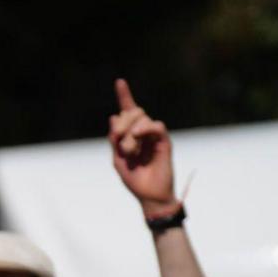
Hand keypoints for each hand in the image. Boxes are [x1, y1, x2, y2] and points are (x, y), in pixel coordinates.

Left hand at [108, 78, 177, 210]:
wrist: (149, 195)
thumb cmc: (134, 179)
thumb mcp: (118, 159)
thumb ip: (115, 139)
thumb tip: (113, 116)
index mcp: (130, 134)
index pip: (128, 111)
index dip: (124, 95)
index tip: (120, 81)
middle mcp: (143, 131)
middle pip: (132, 112)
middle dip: (122, 124)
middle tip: (119, 143)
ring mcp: (154, 135)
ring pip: (141, 118)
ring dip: (130, 135)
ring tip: (130, 152)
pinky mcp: (164, 141)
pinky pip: (156, 126)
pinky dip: (145, 129)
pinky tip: (138, 137)